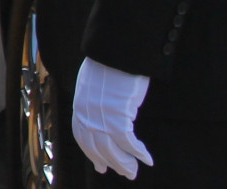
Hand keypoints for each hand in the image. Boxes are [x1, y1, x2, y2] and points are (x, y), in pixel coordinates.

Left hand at [72, 58, 151, 178]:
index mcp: (79, 105)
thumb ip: (93, 98)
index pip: (81, 135)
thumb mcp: (93, 82)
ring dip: (124, 163)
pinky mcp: (118, 118)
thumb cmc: (108, 63)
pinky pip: (129, 143)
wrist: (114, 53)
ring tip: (134, 172)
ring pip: (111, 150)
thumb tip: (102, 109)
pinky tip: (147, 159)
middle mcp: (86, 114)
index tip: (99, 165)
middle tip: (123, 173)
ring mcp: (101, 117)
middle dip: (110, 163)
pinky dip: (138, 153)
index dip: (91, 153)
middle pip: (96, 147)